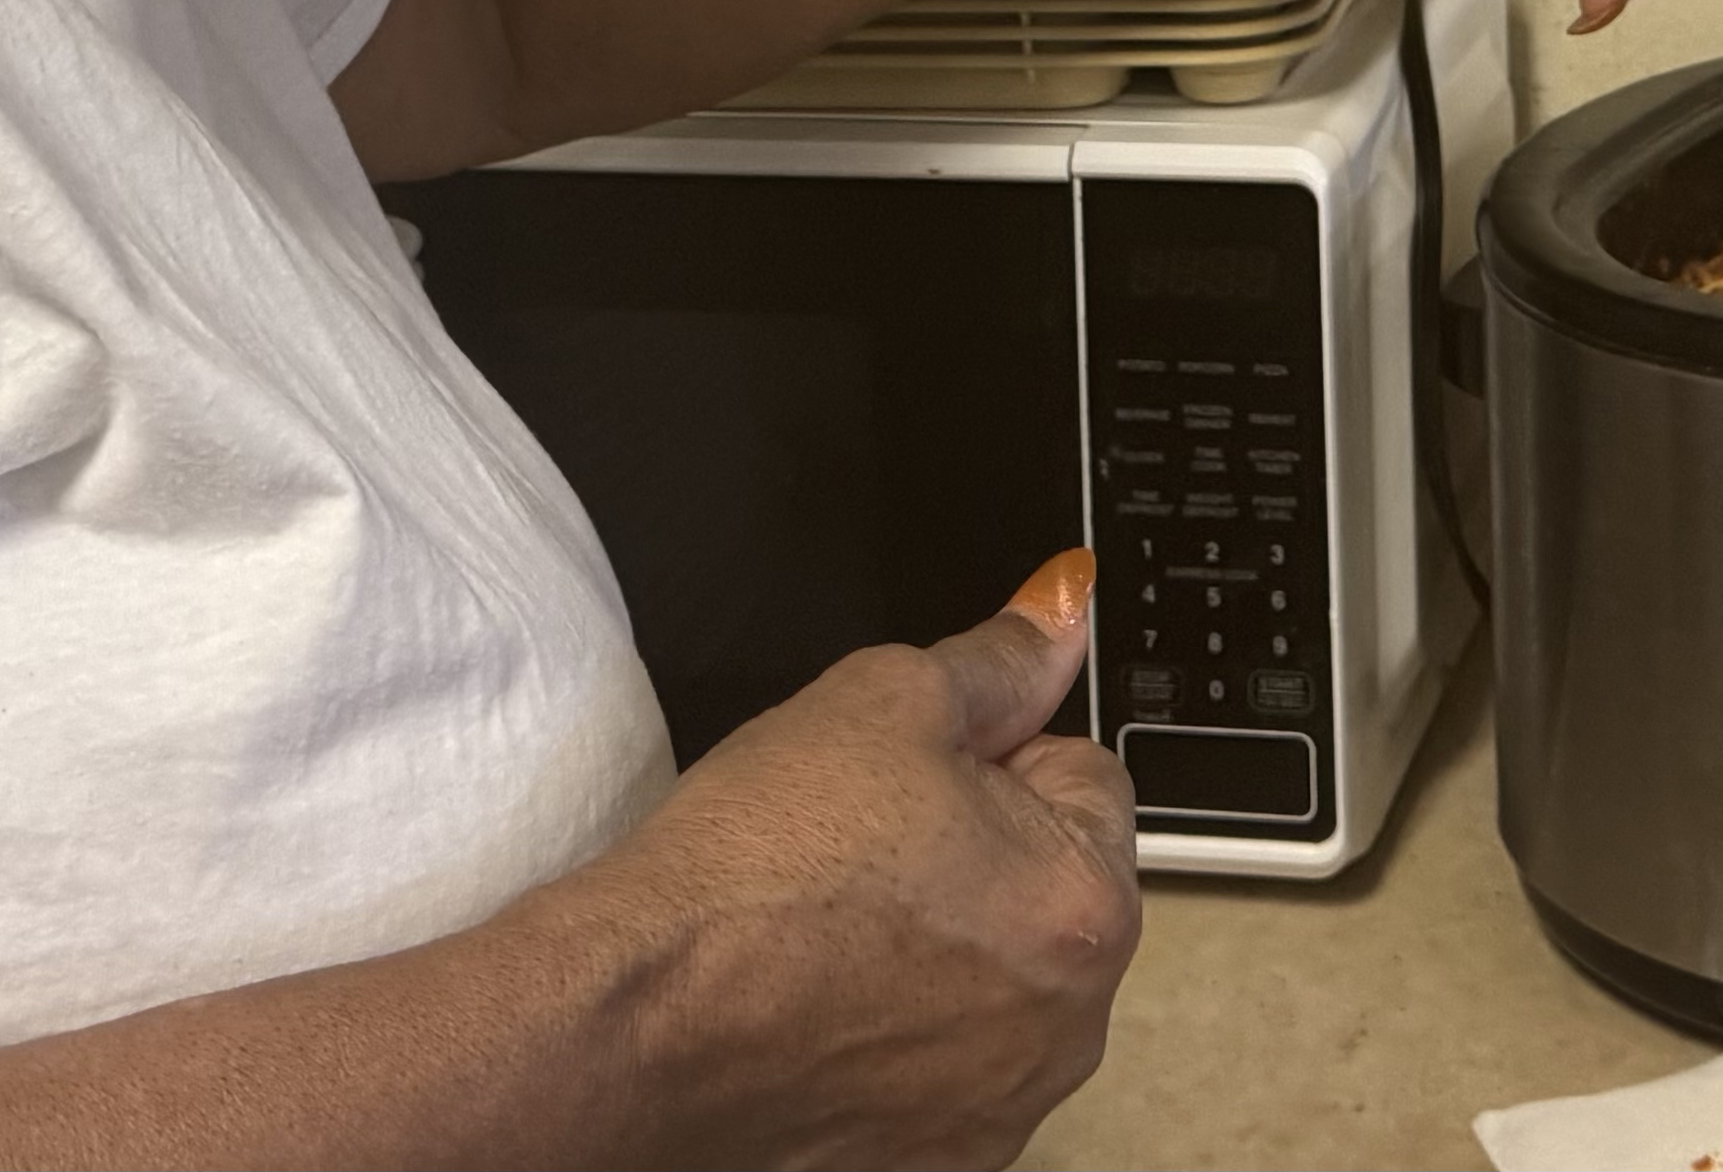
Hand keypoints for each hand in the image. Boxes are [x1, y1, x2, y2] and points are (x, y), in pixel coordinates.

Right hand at [562, 554, 1142, 1169]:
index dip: (989, 758)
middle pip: (1046, 890)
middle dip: (976, 859)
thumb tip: (1066, 606)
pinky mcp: (931, 1161)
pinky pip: (940, 1069)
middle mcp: (1068, 1026)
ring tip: (832, 931)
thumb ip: (999, 660)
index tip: (907, 783)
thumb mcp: (883, 701)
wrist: (636, 1017)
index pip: (1084, 778)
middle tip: (861, 854)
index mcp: (1087, 907)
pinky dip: (895, 1039)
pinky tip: (818, 1008)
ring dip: (940, 953)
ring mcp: (1000, 1106)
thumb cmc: (750, 871)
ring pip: (995, 984)